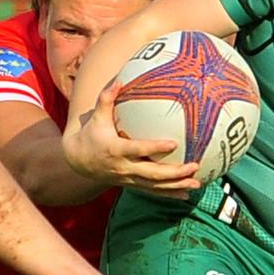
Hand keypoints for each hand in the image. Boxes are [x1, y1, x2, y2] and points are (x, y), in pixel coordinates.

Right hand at [63, 82, 201, 196]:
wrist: (77, 161)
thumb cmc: (90, 134)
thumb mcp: (96, 116)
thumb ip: (107, 99)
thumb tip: (119, 80)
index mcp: (116, 149)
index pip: (139, 149)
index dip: (155, 147)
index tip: (174, 143)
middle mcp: (124, 167)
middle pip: (152, 174)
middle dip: (174, 172)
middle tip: (194, 166)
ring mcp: (128, 179)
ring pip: (154, 186)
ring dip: (176, 186)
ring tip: (196, 184)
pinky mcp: (131, 185)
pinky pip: (152, 191)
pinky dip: (169, 193)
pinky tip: (186, 194)